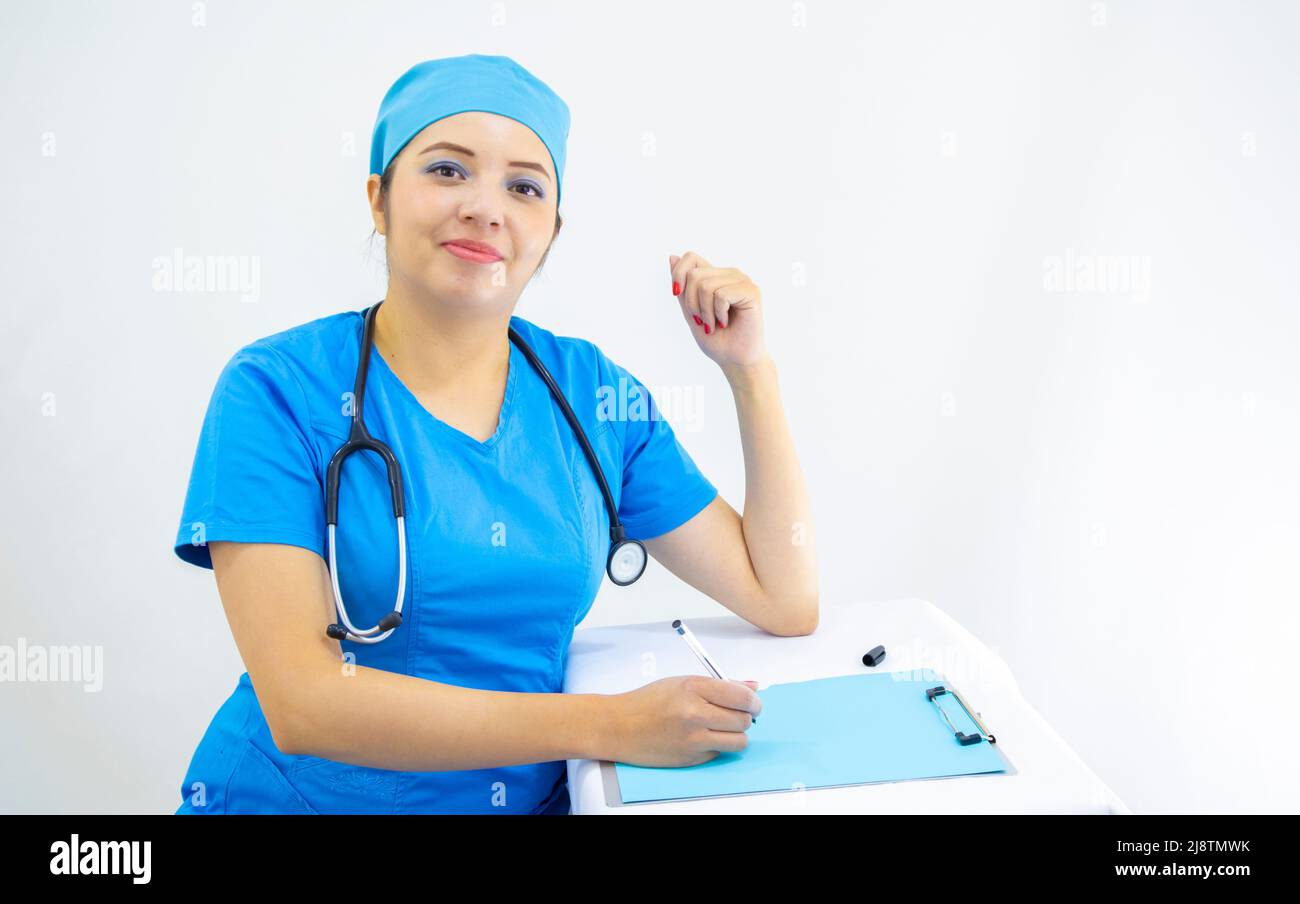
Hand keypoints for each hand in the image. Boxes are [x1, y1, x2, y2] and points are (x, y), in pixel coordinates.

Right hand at [603, 675, 762, 766]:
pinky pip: (720, 753)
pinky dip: (718, 745)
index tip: (753, 702)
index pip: (741, 696)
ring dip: (736, 734)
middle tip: (737, 713)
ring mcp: (694, 739)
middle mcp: (695, 714)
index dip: (753, 700)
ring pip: (739, 741)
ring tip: (722, 726)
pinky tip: (703, 736)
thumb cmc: (648, 701)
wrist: (618, 726)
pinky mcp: (692, 758)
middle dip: (746, 716)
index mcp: (694, 688)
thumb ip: (720, 684)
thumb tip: (753, 686)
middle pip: (744, 719)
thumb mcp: (682, 682)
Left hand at [669, 252, 770, 369]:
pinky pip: (721, 295)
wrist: (735, 360)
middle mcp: (729, 274)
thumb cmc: (716, 339)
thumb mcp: (690, 312)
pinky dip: (718, 313)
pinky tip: (726, 322)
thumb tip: (672, 256)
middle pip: (694, 274)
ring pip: (706, 286)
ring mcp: (742, 281)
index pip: (691, 257)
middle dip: (692, 303)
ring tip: (715, 324)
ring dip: (705, 312)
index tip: (676, 294)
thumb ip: (683, 288)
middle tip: (703, 321)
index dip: (678, 273)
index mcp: (716, 276)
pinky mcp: (751, 291)